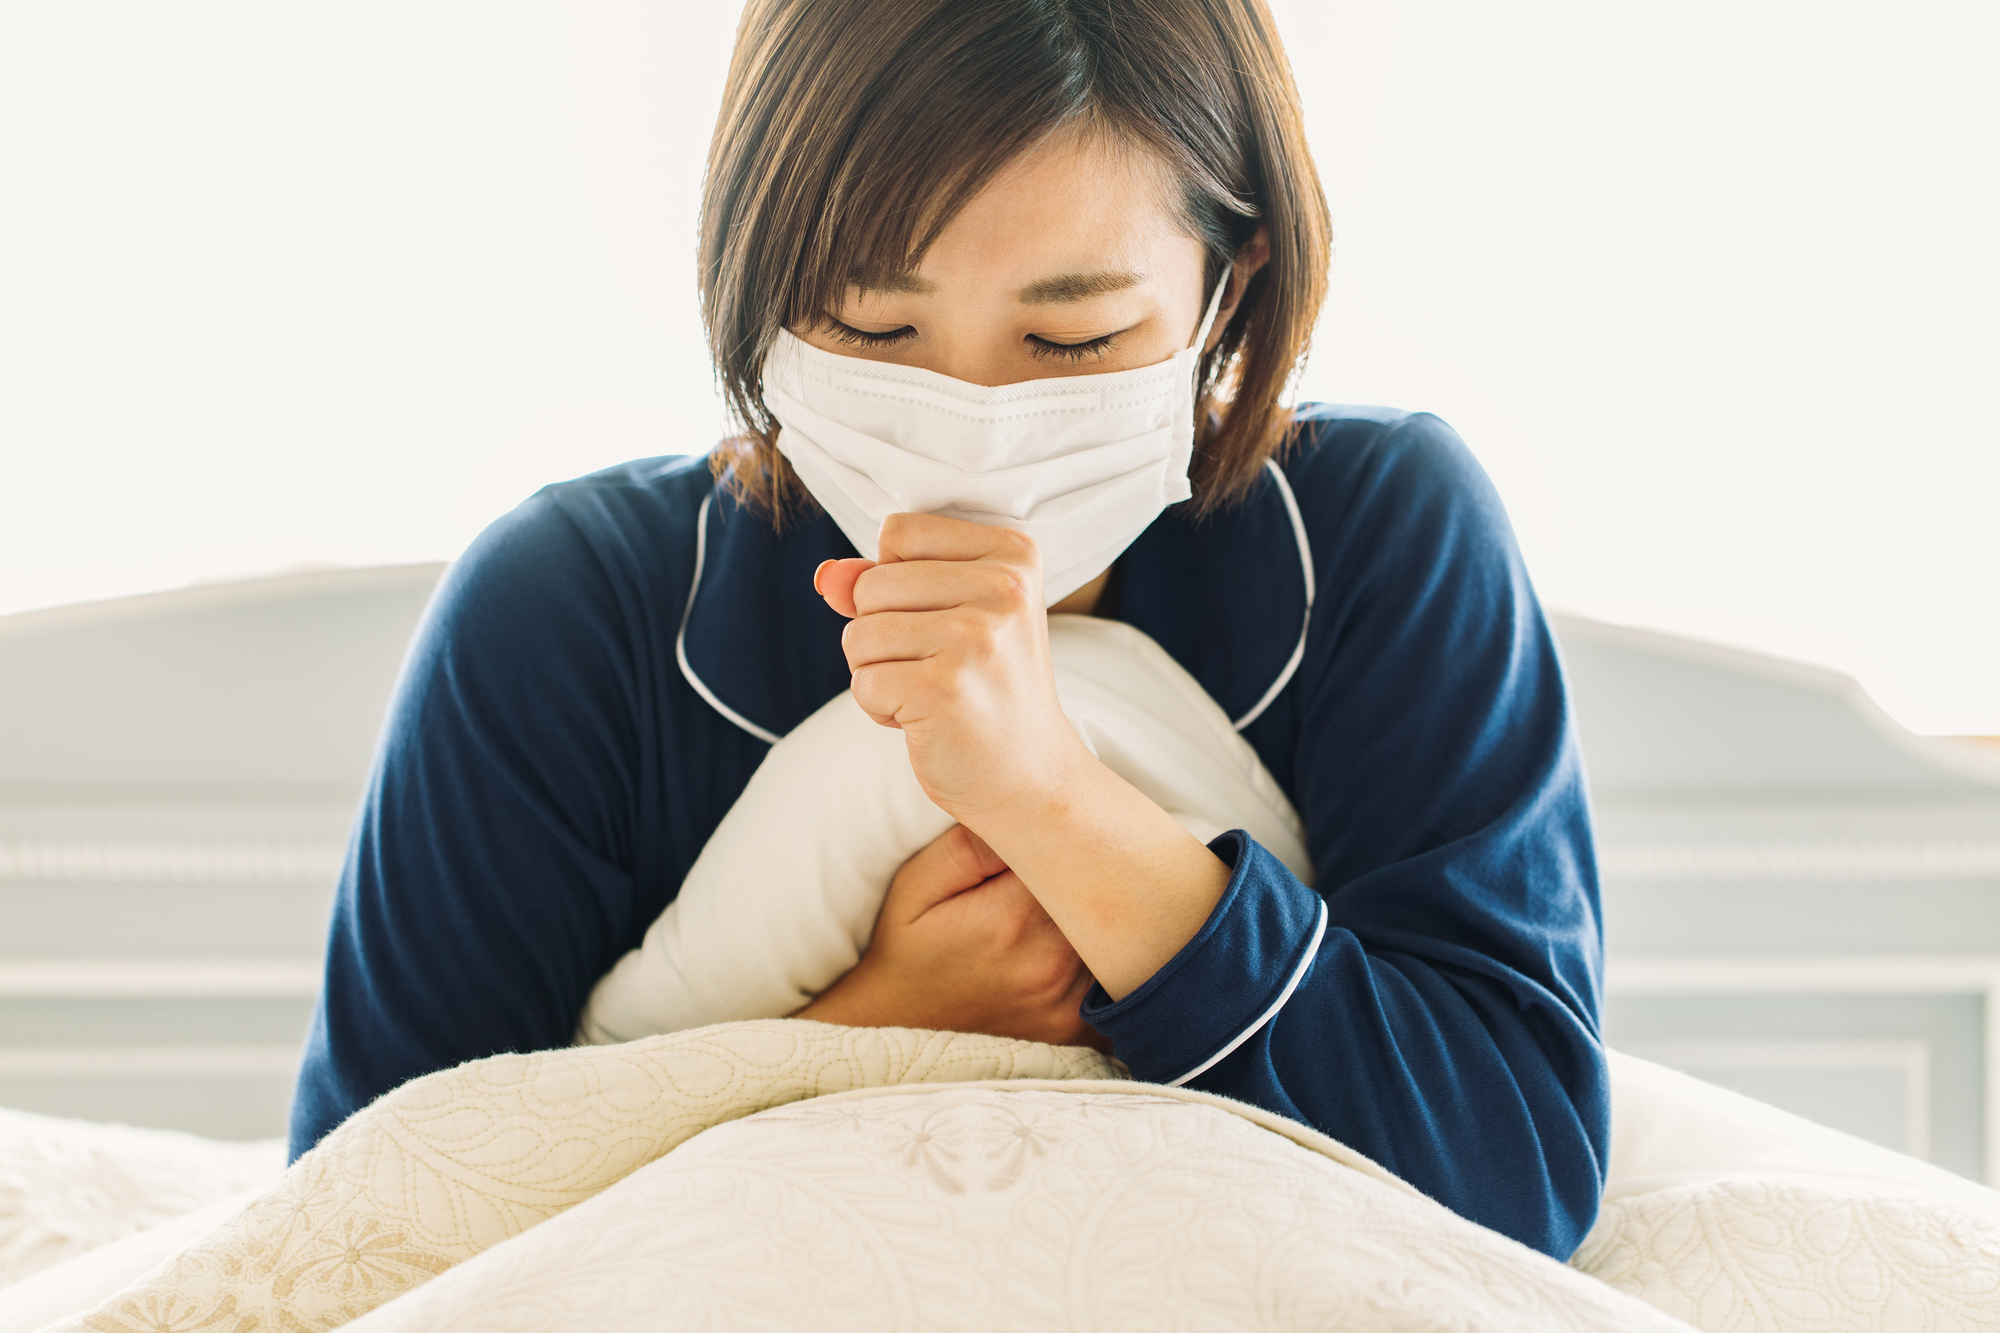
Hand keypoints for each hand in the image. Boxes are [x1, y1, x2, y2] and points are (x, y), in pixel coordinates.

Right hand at [795, 824, 1103, 1048]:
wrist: (892, 1031)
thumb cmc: (904, 950)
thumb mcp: (916, 884)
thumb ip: (970, 845)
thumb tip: (1024, 812)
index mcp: (1015, 918)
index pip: (1073, 853)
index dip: (1064, 839)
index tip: (1047, 836)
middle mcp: (1052, 963)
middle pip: (1101, 893)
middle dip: (1086, 874)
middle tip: (1061, 866)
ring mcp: (1068, 1002)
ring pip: (1112, 936)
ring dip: (1097, 915)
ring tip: (1062, 905)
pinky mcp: (1076, 1028)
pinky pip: (1111, 982)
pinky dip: (1100, 961)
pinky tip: (1074, 947)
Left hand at [816, 512, 1230, 1001]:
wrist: (1032, 778)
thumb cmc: (986, 692)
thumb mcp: (948, 619)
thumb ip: (883, 584)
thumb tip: (825, 577)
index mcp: (1013, 554)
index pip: (899, 532)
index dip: (897, 582)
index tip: (946, 622)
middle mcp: (1004, 587)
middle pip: (872, 584)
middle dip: (883, 634)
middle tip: (942, 669)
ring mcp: (976, 638)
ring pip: (859, 634)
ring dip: (879, 673)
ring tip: (934, 694)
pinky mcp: (945, 688)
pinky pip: (863, 682)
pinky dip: (881, 709)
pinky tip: (928, 721)